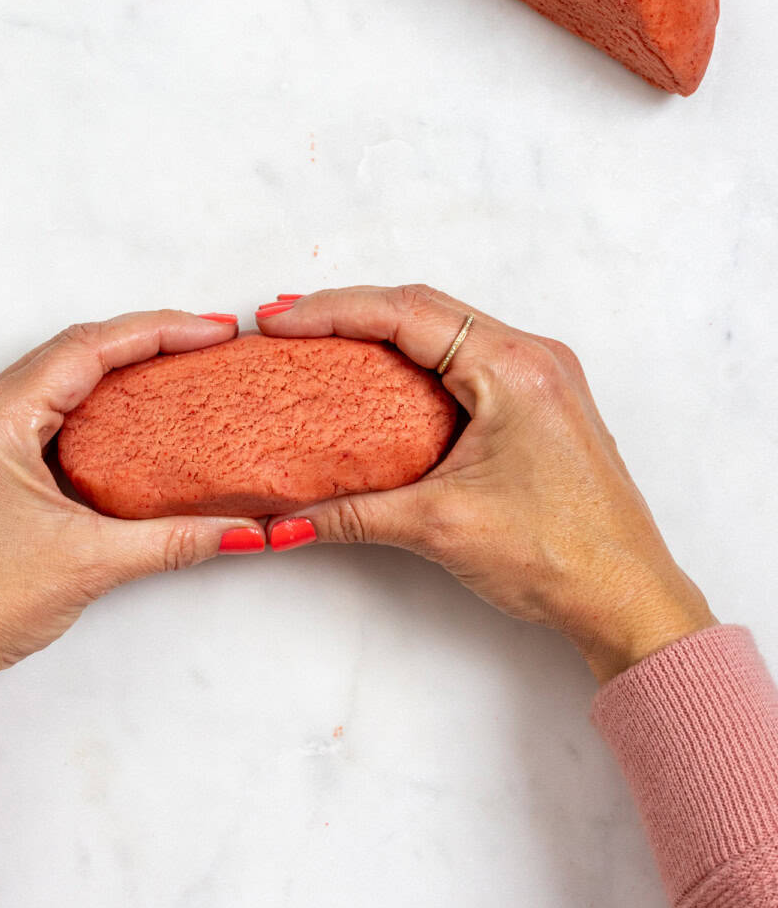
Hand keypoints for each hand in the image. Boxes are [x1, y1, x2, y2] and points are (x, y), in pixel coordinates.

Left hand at [0, 311, 264, 701]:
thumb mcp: (90, 563)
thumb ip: (173, 540)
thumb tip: (240, 529)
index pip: (88, 348)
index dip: (158, 331)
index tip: (212, 332)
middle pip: (72, 350)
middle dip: (144, 341)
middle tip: (206, 344)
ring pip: (54, 376)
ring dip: (115, 368)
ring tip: (177, 368)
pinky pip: (39, 408)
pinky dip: (88, 402)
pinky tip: (129, 413)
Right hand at [255, 285, 714, 683]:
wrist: (627, 598)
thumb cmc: (559, 556)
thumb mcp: (439, 526)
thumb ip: (352, 515)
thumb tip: (286, 521)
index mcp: (514, 369)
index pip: (405, 313)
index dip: (333, 311)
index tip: (280, 322)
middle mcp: (533, 358)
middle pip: (423, 308)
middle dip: (348, 313)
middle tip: (286, 326)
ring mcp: (541, 377)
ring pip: (445, 329)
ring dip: (381, 332)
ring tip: (319, 341)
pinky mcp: (540, 403)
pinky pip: (466, 358)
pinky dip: (414, 360)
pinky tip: (376, 376)